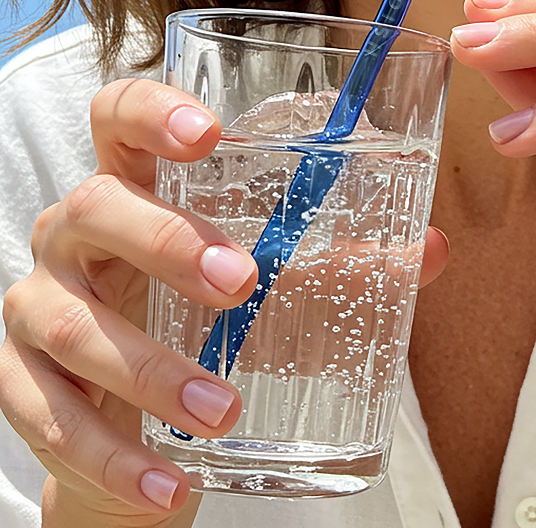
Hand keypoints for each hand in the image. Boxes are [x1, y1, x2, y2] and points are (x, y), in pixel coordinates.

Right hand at [0, 78, 449, 525]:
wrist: (131, 410)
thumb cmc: (204, 313)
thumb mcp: (269, 276)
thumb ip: (345, 259)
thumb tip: (433, 249)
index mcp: (134, 181)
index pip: (117, 114)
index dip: (154, 111)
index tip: (210, 132)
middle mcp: (74, 231)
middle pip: (94, 206)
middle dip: (168, 241)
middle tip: (245, 281)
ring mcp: (38, 303)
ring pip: (75, 322)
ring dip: (152, 369)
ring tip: (222, 410)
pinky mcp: (19, 385)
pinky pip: (50, 418)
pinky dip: (117, 456)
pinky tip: (173, 485)